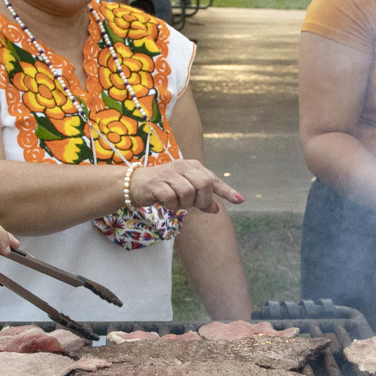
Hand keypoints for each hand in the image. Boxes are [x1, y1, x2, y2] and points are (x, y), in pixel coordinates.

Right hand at [129, 159, 244, 213]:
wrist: (135, 183)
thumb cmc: (164, 187)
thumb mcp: (185, 191)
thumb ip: (201, 199)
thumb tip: (216, 209)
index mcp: (192, 166)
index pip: (213, 179)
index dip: (227, 191)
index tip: (240, 200)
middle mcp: (182, 166)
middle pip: (204, 185)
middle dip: (201, 200)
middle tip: (192, 206)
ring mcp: (169, 174)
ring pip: (188, 193)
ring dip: (184, 204)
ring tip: (175, 203)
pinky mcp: (156, 184)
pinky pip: (171, 198)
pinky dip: (171, 206)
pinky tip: (165, 204)